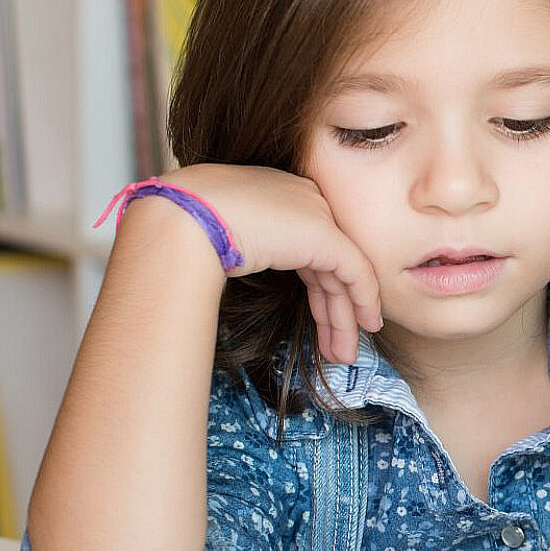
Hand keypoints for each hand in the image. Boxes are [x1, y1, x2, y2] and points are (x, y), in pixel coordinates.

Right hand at [132, 164, 382, 363]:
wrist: (183, 218)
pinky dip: (363, 300)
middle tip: (338, 347)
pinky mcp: (325, 233)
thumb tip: (238, 264)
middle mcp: (304, 200)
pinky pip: (356, 272)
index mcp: (279, 196)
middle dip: (334, 311)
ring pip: (342, 274)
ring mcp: (316, 213)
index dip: (319, 289)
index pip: (308, 249)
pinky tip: (365, 326)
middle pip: (326, 265)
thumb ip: (248, 248)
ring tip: (344, 355)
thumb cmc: (185, 227)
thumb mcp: (224, 236)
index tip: (321, 322)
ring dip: (344, 319)